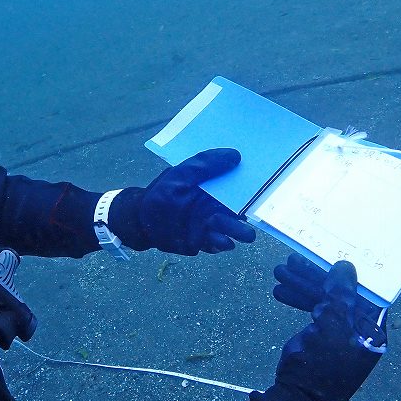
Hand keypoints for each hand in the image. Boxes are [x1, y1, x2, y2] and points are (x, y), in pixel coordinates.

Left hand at [109, 148, 255, 254]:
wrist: (141, 220)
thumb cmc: (162, 194)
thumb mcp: (180, 175)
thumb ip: (205, 164)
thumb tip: (235, 155)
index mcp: (215, 190)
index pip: (240, 189)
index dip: (251, 189)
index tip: (259, 189)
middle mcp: (217, 208)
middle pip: (241, 214)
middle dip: (247, 217)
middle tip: (246, 217)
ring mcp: (211, 227)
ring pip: (234, 232)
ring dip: (237, 233)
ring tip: (237, 234)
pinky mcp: (204, 242)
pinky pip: (219, 245)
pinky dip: (220, 243)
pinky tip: (216, 240)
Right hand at [273, 253, 386, 349]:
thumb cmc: (321, 366)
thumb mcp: (331, 328)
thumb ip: (340, 297)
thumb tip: (346, 267)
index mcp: (372, 329)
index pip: (361, 291)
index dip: (342, 272)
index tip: (322, 255)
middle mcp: (360, 329)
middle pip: (338, 293)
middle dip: (313, 276)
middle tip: (290, 261)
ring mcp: (340, 334)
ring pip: (323, 300)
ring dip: (301, 285)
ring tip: (279, 273)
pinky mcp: (322, 337)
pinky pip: (314, 312)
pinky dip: (299, 300)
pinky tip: (280, 292)